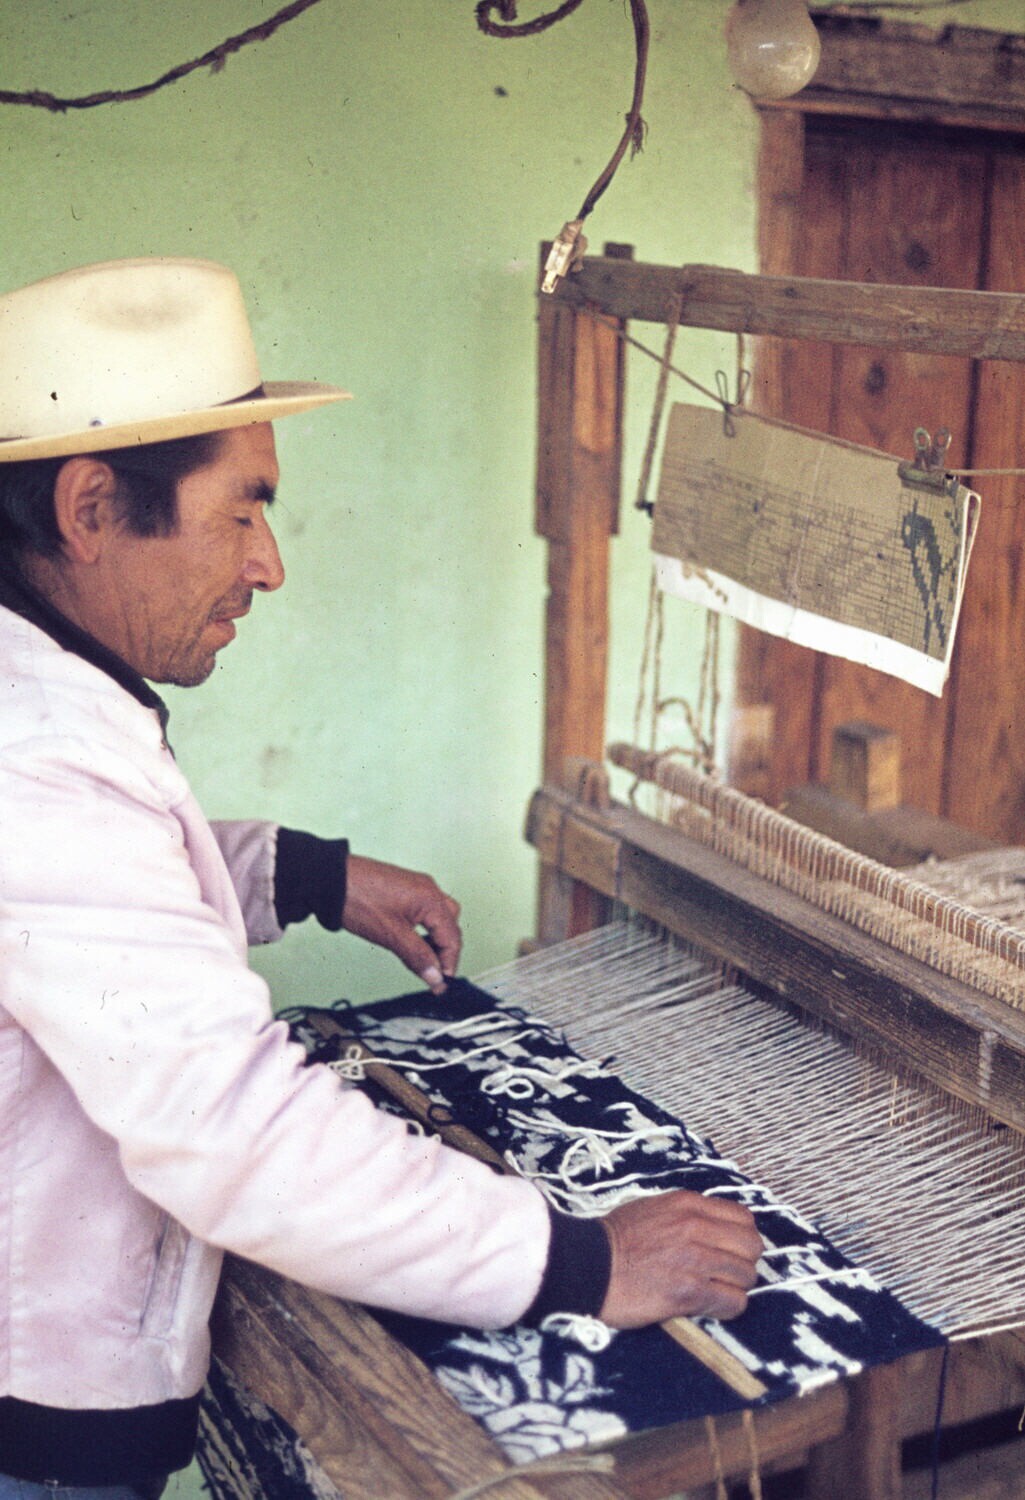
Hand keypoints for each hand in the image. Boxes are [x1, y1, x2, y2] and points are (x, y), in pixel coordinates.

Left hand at [342, 855, 461, 993]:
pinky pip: (425, 910)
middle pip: (450, 926)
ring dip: (436, 939)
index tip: (440, 985)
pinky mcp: (405, 888)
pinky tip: (413, 941)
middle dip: (445, 952)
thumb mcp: (391, 935)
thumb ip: (417, 957)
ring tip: (423, 960)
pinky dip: (425, 929)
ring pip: (440, 917)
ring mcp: (417, 887)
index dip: (448, 964)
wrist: (330, 879)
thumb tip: (435, 977)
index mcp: (430, 899)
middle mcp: (429, 890)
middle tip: (433, 975)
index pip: (452, 937)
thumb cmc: (358, 900)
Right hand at [599, 1190, 761, 1326]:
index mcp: (687, 1204)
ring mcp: (694, 1260)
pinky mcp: (688, 1292)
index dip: (741, 1238)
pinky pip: (733, 1302)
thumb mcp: (653, 1208)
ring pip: (746, 1276)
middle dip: (742, 1263)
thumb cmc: (614, 1239)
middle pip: (752, 1247)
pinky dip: (726, 1308)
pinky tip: (708, 1307)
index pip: (744, 1218)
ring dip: (734, 1287)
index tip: (730, 1250)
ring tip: (713, 1292)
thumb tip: (715, 1229)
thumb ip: (687, 1215)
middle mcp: (696, 1228)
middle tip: (725, 1274)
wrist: (586, 1266)